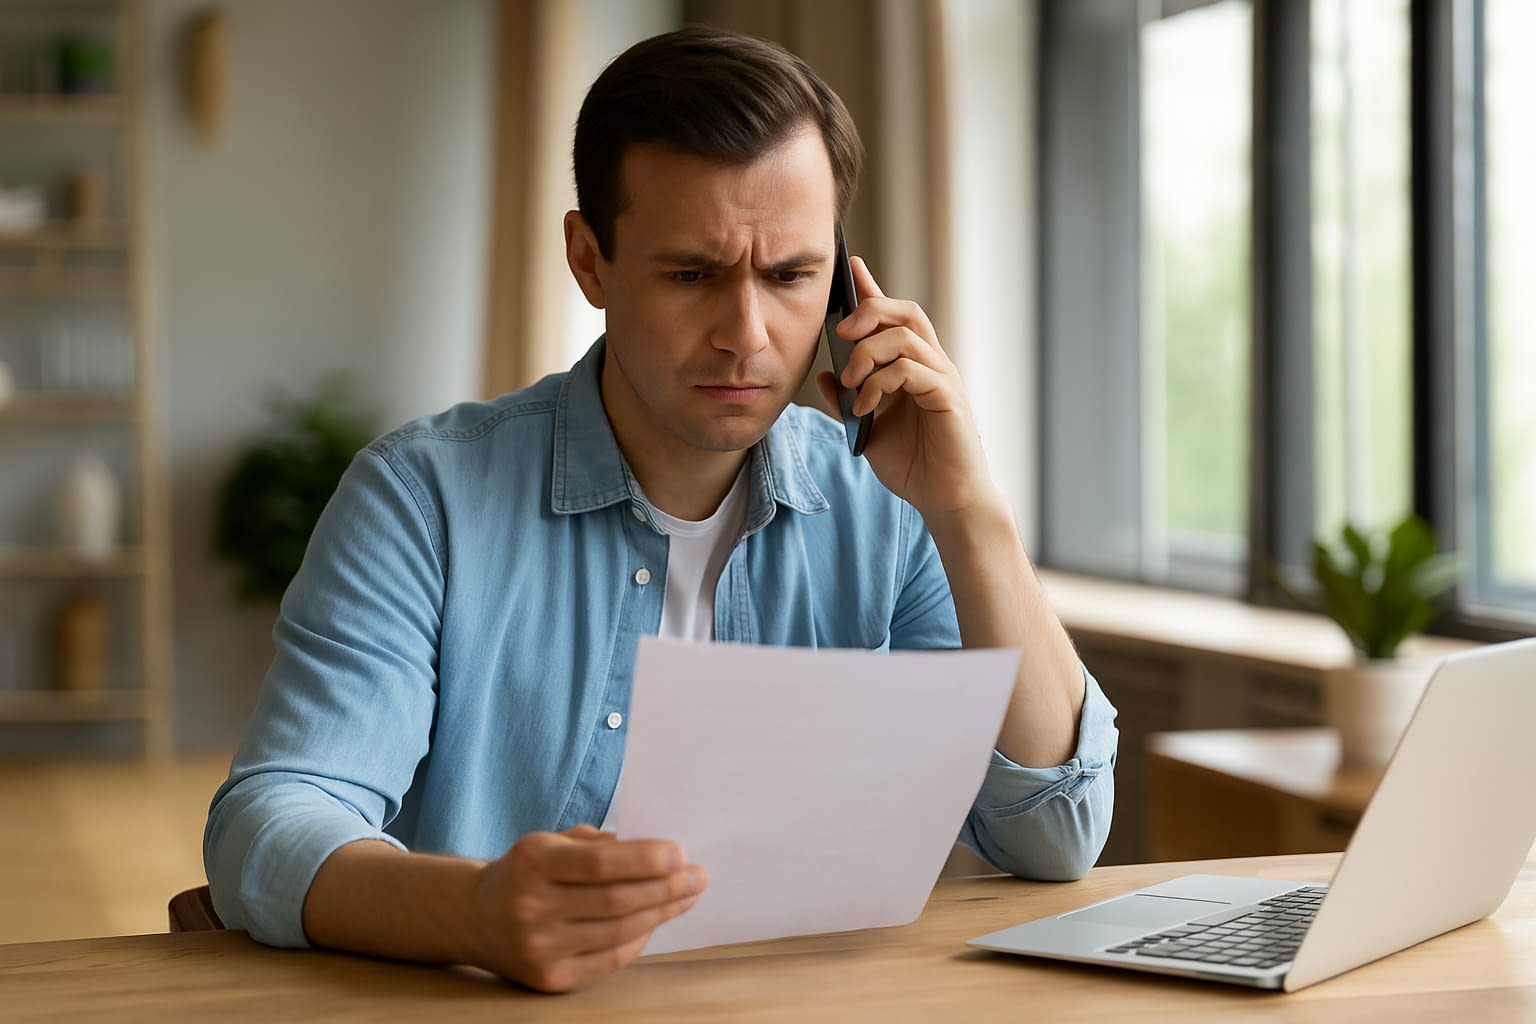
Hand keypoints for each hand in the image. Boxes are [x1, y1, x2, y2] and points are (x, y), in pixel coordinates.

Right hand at [469, 824, 705, 991]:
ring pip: (618, 932)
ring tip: (687, 896)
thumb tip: (657, 852)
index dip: (645, 859)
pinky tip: (656, 920)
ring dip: (661, 913)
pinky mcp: (549, 978)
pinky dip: (639, 938)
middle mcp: (531, 908)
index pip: (600, 864)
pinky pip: (609, 959)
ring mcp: (539, 948)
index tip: (681, 852)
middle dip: (665, 887)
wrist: (476, 918)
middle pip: (615, 901)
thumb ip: (599, 844)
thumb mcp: (550, 841)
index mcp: (532, 863)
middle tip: (698, 876)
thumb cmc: (527, 871)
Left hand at [815, 257, 999, 523]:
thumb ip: (847, 402)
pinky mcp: (947, 398)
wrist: (945, 500)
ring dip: (868, 353)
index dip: (872, 289)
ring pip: (906, 336)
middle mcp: (931, 365)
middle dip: (870, 309)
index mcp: (913, 367)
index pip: (893, 317)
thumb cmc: (914, 466)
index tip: (850, 266)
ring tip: (849, 381)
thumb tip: (823, 376)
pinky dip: (880, 383)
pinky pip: (912, 370)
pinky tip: (863, 407)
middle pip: (905, 311)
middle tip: (841, 330)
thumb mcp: (867, 431)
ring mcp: (942, 379)